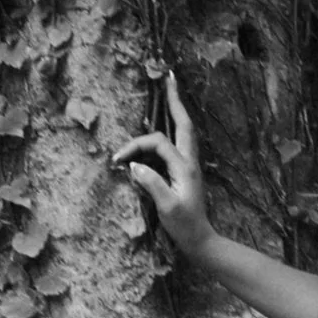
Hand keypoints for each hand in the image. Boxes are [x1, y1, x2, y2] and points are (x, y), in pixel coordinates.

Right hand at [113, 74, 213, 259]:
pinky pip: (179, 142)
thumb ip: (152, 184)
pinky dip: (172, 127)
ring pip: (184, 130)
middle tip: (168, 78)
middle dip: (175, 100)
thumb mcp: (167, 207)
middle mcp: (190, 160)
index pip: (158, 143)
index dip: (135, 147)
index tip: (118, 160)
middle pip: (183, 123)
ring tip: (169, 92)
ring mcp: (190, 164)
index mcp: (185, 167)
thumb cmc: (183, 226)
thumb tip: (134, 165)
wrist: (200, 239)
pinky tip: (168, 122)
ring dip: (175, 111)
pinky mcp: (186, 170)